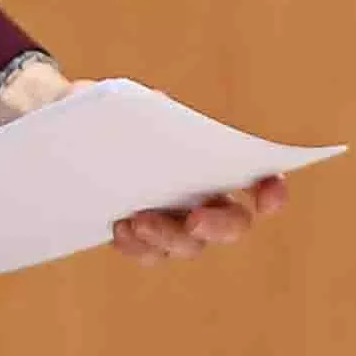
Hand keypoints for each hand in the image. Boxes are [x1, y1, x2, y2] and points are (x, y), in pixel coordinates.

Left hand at [0, 61, 287, 262]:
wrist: (83, 134)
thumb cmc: (121, 114)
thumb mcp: (129, 102)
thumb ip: (144, 103)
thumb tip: (157, 104)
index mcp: (219, 163)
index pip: (261, 180)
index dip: (272, 191)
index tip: (267, 196)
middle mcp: (209, 198)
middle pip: (232, 224)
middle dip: (219, 225)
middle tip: (195, 219)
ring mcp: (179, 223)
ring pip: (189, 245)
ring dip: (169, 237)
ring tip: (138, 220)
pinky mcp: (147, 239)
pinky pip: (152, 254)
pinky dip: (139, 246)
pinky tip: (120, 229)